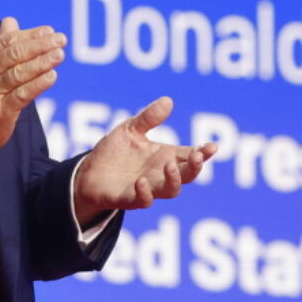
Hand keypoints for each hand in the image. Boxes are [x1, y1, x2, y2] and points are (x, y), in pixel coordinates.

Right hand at [0, 17, 65, 161]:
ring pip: (19, 73)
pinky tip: (52, 76)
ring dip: (42, 62)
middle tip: (61, 39)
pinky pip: (22, 95)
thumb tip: (11, 20)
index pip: (8, 40)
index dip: (31, 35)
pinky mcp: (0, 111)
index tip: (51, 31)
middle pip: (14, 54)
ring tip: (60, 54)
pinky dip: (38, 84)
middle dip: (40, 45)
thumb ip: (1, 43)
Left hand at [73, 96, 217, 224]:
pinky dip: (144, 193)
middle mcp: (160, 174)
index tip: (212, 147)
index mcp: (165, 156)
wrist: (88, 173)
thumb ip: (148, 118)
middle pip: (187, 175)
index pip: (190, 156)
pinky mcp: (128, 199)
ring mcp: (147, 188)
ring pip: (170, 191)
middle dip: (194, 167)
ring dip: (173, 180)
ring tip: (168, 165)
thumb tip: (168, 100)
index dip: (203, 153)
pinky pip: (142, 201)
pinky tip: (141, 181)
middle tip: (196, 156)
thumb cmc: (114, 152)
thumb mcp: (130, 130)